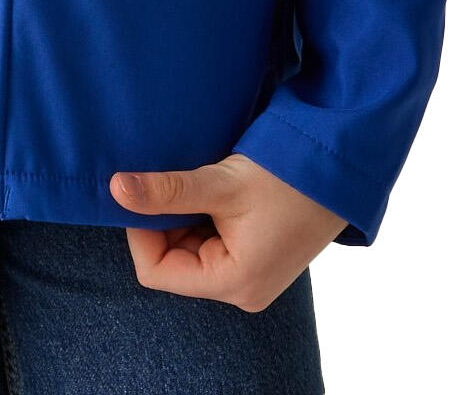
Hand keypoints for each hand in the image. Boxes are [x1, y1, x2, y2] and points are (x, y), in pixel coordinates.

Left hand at [108, 153, 344, 311]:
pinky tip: (211, 186)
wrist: (341, 166)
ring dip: (184, 212)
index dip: (140, 230)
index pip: (157, 271)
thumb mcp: (222, 183)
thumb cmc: (288, 178)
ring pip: (190, 247)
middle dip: (164, 218)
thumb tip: (115, 189)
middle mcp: (241, 289)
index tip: (140, 190)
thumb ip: (168, 190)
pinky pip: (211, 240)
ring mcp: (251, 273)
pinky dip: (203, 213)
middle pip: (173, 260)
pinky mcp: (257, 255)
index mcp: (233, 283)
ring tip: (198, 179)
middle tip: (168, 177)